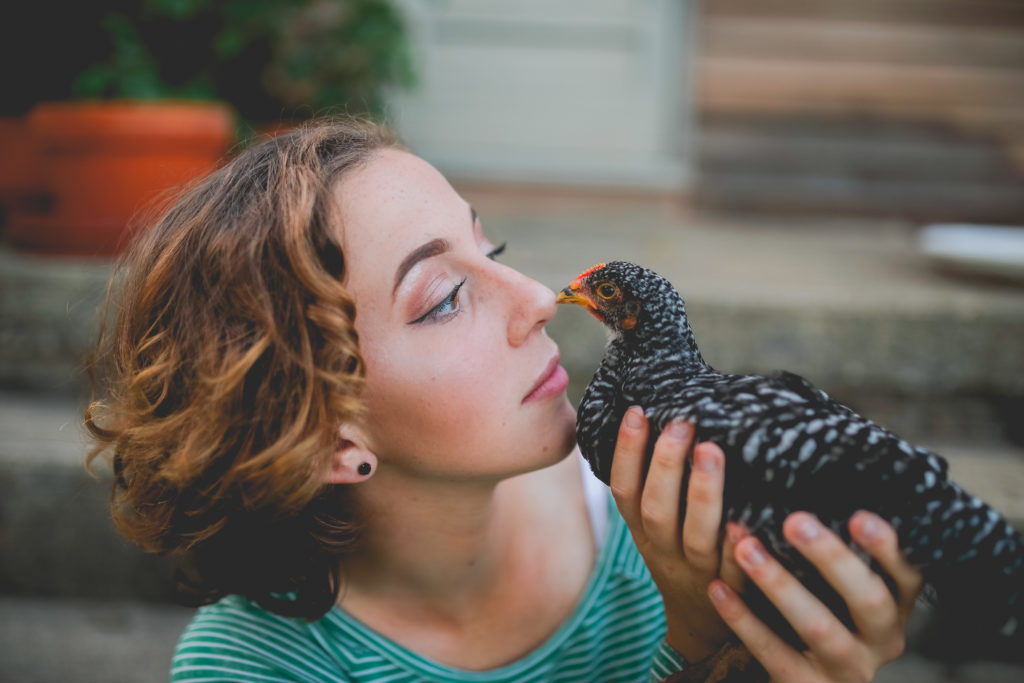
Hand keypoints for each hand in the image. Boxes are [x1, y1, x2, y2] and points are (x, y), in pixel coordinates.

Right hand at [610, 406, 745, 660]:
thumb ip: (660, 478)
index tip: (638, 411)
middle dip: (667, 465)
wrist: (700, 621)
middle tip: (682, 424)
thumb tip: (670, 408)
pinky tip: (745, 522)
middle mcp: (663, 549)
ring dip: (702, 494)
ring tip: (712, 451)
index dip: (627, 452)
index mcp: (640, 528)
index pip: (625, 488)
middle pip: (658, 509)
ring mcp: (697, 572)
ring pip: (696, 536)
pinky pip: (735, 571)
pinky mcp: (732, 592)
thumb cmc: (680, 550)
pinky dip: (737, 549)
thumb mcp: (656, 521)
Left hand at [708, 511, 923, 681]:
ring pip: (818, 627)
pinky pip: (772, 652)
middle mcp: (880, 638)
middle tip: (793, 520)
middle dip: (832, 559)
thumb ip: (837, 542)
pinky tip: (718, 588)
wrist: (807, 678)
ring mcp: (846, 667)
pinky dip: (743, 619)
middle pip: (868, 599)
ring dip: (780, 584)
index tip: (859, 515)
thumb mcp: (842, 584)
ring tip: (744, 546)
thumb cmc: (824, 608)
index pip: (906, 574)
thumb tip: (808, 466)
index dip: (888, 548)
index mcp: (895, 603)